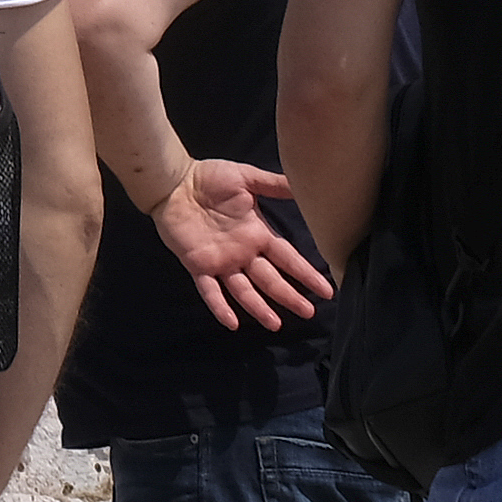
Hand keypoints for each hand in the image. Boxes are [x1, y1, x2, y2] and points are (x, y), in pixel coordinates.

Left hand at [149, 160, 334, 331]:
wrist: (174, 181)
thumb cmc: (209, 178)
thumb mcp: (246, 177)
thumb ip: (273, 185)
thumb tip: (302, 184)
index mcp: (257, 234)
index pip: (287, 258)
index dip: (306, 273)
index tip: (326, 289)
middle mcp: (243, 253)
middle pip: (270, 280)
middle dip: (290, 296)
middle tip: (309, 313)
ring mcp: (221, 262)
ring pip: (244, 291)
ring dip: (260, 308)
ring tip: (276, 324)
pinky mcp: (198, 265)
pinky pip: (210, 291)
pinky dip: (220, 307)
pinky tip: (233, 323)